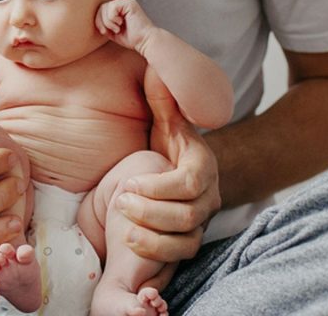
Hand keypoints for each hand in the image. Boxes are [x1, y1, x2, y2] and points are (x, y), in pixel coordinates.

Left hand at [95, 0, 158, 54]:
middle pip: (101, 7)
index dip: (98, 21)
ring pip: (105, 7)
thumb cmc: (131, 38)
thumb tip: (94, 20)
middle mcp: (122, 3)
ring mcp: (126, 2)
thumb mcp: (112, 31)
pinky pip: (112, 7)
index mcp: (119, 9)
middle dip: (101, 21)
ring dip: (108, 21)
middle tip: (108, 31)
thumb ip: (104, 23)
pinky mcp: (129, 3)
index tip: (104, 32)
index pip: (101, 10)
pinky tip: (120, 24)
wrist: (144, 41)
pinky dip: (112, 18)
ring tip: (117, 29)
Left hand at [118, 66, 220, 261]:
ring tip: (122, 225)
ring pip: (186, 240)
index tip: (128, 184)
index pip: (190, 182)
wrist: (175, 174)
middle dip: (151, 212)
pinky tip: (129, 241)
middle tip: (120, 202)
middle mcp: (207, 197)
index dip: (159, 187)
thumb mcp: (164, 122)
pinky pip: (179, 257)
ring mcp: (200, 222)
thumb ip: (163, 101)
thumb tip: (157, 69)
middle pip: (189, 216)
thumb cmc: (165, 147)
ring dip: (152, 236)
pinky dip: (155, 253)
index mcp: (202, 166)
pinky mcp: (188, 241)